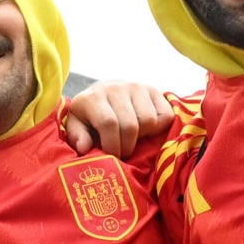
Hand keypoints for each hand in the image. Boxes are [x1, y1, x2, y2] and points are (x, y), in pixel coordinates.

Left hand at [58, 80, 175, 157]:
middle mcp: (116, 87)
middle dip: (127, 146)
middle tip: (123, 152)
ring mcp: (137, 87)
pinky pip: (165, 115)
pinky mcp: (154, 90)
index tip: (112, 157)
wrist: (105, 93)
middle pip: (131, 125)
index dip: (112, 146)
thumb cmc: (90, 116)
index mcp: (93, 97)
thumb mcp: (78, 126)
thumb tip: (84, 148)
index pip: (109, 123)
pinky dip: (158, 128)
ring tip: (132, 138)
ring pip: (149, 121)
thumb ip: (78, 137)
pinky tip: (145, 129)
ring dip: (143, 136)